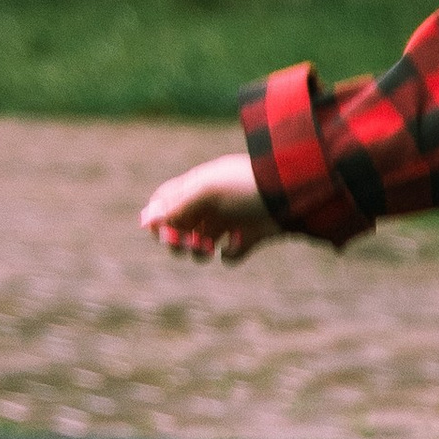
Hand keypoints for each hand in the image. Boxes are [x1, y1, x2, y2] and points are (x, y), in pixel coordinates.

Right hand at [139, 153, 278, 265]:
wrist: (294, 192)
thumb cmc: (247, 185)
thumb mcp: (208, 192)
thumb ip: (176, 206)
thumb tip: (144, 221)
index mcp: (196, 187)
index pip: (164, 203)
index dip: (158, 220)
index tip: (166, 233)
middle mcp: (210, 203)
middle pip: (179, 228)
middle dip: (177, 241)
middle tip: (188, 244)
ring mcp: (230, 219)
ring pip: (201, 243)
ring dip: (199, 251)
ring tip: (209, 247)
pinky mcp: (249, 235)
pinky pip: (230, 253)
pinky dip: (231, 254)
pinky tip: (241, 242)